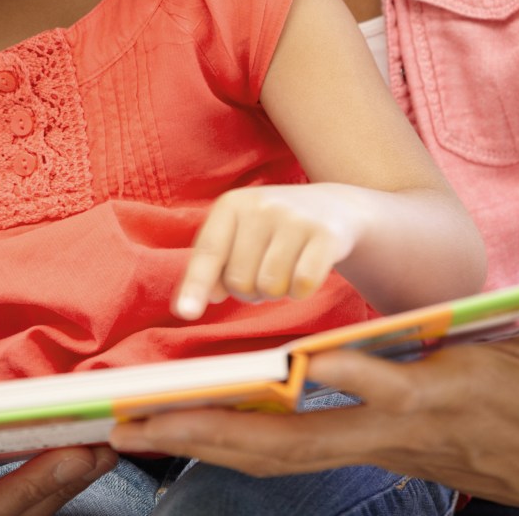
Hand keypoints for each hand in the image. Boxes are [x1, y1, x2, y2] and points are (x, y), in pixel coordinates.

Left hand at [114, 286, 518, 512]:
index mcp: (443, 398)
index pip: (390, 389)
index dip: (350, 377)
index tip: (304, 358)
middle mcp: (392, 431)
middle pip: (296, 438)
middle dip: (220, 427)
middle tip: (148, 415)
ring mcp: (367, 446)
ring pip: (274, 453)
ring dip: (204, 439)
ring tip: (135, 424)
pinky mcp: (356, 447)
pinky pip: (280, 450)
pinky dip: (228, 438)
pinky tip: (182, 426)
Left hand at [172, 185, 360, 319]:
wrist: (333, 207)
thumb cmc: (275, 229)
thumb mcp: (240, 233)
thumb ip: (216, 263)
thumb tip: (211, 296)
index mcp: (232, 204)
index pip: (209, 251)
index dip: (195, 285)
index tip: (185, 313)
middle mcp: (261, 205)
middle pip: (240, 281)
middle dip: (250, 290)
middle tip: (264, 271)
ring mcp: (294, 218)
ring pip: (270, 286)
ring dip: (276, 291)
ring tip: (285, 270)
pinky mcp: (325, 234)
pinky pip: (302, 284)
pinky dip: (301, 290)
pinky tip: (306, 271)